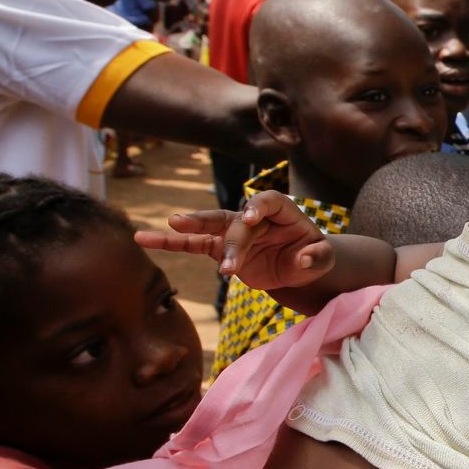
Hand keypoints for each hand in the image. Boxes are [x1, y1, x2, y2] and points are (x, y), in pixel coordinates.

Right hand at [134, 190, 335, 287]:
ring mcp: (234, 231)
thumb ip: (319, 258)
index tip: (251, 218)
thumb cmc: (312, 257)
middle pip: (237, 222)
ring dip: (190, 228)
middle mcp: (254, 216)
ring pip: (209, 227)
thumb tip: (305, 259)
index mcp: (281, 210)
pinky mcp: (219, 247)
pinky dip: (171, 243)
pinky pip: (192, 244)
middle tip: (227, 262)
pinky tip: (144, 239)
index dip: (259, 207)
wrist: (297, 267)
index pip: (268, 202)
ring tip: (168, 225)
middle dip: (231, 240)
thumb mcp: (324, 259)